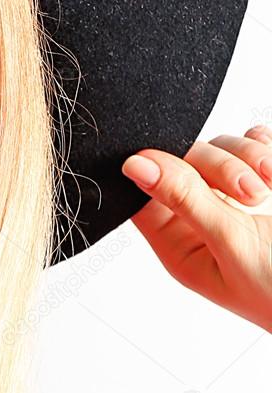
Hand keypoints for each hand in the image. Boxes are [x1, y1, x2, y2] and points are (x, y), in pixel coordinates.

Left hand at [121, 125, 271, 332]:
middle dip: (218, 166)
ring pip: (216, 152)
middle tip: (252, 192)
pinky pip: (248, 149)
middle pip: (183, 165)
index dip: (151, 170)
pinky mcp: (262, 185)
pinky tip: (270, 164)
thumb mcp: (232, 246)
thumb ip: (186, 201)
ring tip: (270, 183)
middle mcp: (198, 222)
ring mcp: (231, 203)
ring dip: (245, 156)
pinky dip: (258, 146)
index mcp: (179, 244)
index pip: (142, 196)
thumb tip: (134, 166)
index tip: (171, 158)